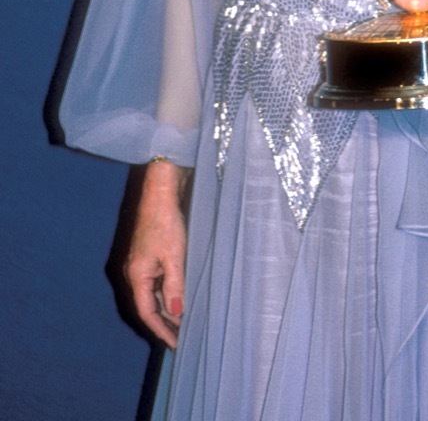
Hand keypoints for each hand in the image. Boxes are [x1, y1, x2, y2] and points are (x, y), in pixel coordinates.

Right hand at [124, 160, 189, 348]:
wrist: (159, 194)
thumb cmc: (165, 222)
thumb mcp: (174, 256)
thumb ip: (175, 286)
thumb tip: (176, 312)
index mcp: (136, 275)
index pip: (146, 312)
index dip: (161, 330)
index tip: (176, 344)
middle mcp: (133, 272)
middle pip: (147, 305)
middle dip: (164, 323)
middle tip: (182, 337)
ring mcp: (139, 264)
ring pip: (151, 294)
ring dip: (166, 308)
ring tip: (183, 322)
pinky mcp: (147, 255)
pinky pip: (154, 282)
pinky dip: (165, 294)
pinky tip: (178, 297)